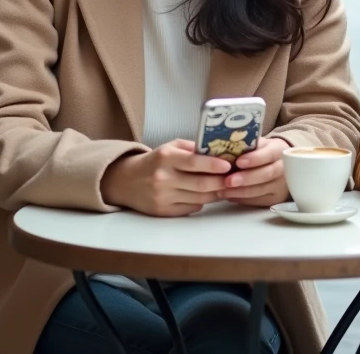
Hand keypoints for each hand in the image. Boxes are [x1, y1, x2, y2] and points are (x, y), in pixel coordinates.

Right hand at [101, 140, 230, 216]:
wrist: (126, 181)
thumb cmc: (155, 161)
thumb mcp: (171, 147)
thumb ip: (193, 148)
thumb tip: (220, 152)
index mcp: (166, 157)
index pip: (195, 162)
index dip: (215, 165)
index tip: (229, 165)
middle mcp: (163, 178)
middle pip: (201, 184)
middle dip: (221, 182)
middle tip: (234, 179)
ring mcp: (162, 197)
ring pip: (199, 198)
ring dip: (216, 193)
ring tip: (225, 187)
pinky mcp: (162, 211)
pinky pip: (191, 208)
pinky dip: (202, 202)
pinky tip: (205, 195)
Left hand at [219, 137, 289, 206]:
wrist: (278, 163)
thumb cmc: (262, 152)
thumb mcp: (258, 144)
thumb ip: (247, 146)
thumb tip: (225, 149)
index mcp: (279, 150)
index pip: (269, 154)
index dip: (255, 158)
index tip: (238, 162)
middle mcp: (284, 168)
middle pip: (267, 174)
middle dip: (246, 178)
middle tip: (228, 181)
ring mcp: (281, 185)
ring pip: (261, 190)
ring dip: (240, 191)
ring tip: (222, 190)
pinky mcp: (276, 198)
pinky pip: (258, 201)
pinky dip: (242, 199)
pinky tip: (229, 195)